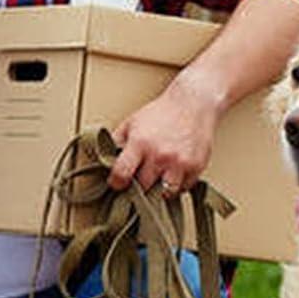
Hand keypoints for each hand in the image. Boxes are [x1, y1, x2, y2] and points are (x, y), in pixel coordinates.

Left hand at [108, 72, 222, 195]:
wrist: (193, 103)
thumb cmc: (160, 113)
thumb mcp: (131, 123)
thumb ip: (116, 143)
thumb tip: (102, 161)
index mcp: (140, 143)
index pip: (121, 174)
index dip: (116, 183)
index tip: (117, 183)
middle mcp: (159, 155)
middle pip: (143, 188)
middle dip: (138, 187)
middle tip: (138, 181)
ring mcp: (179, 163)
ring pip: (164, 194)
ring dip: (159, 190)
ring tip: (157, 180)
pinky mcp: (196, 167)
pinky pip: (183, 188)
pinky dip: (178, 185)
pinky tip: (173, 173)